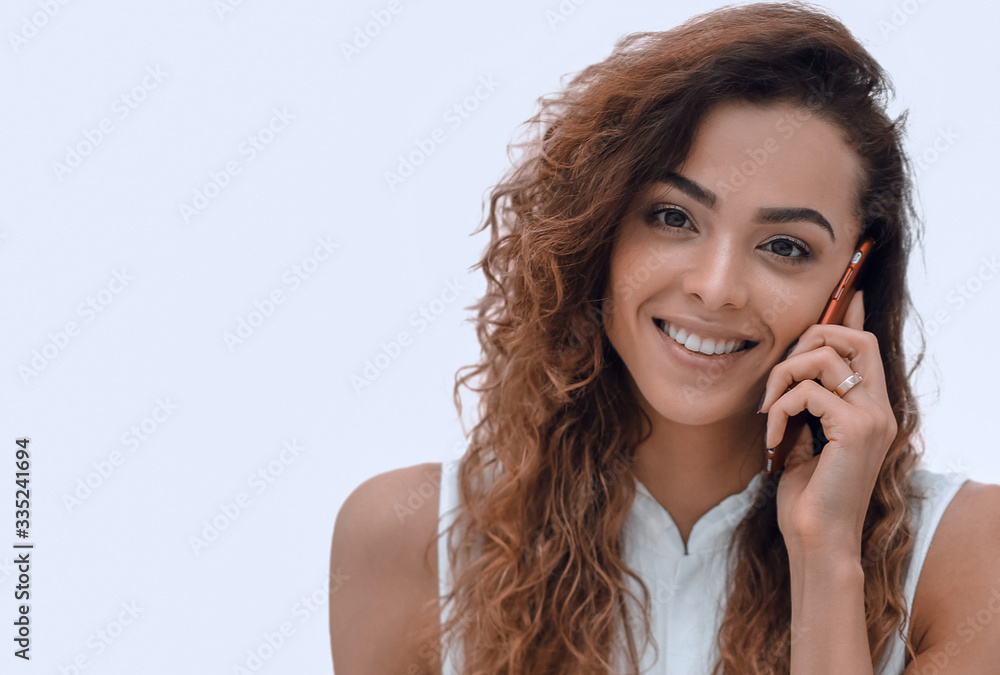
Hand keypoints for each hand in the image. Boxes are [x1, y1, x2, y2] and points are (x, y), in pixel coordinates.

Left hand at [758, 290, 897, 555]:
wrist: (816, 538)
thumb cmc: (806, 495)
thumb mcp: (805, 438)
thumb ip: (807, 404)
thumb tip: (797, 372)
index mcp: (870, 409)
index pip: (867, 345)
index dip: (851, 315)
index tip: (845, 291)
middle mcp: (880, 409)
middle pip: (853, 338)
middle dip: (807, 341)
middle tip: (778, 377)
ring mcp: (872, 417)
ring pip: (824, 358)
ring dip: (782, 379)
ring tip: (768, 413)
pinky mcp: (856, 429)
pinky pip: (806, 392)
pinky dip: (779, 409)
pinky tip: (773, 438)